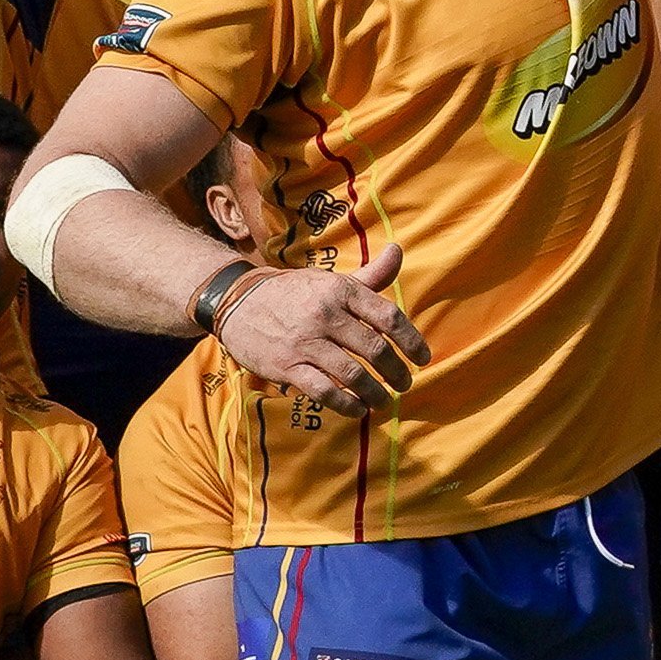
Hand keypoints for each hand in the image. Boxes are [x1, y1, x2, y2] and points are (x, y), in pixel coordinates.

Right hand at [213, 245, 422, 412]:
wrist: (237, 301)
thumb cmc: (294, 292)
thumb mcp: (331, 280)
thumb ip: (369, 275)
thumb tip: (398, 250)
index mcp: (341, 291)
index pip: (388, 317)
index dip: (412, 341)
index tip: (423, 358)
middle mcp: (325, 314)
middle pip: (375, 349)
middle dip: (396, 372)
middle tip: (405, 383)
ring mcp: (305, 341)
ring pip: (352, 375)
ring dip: (375, 393)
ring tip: (384, 401)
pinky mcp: (286, 365)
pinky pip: (323, 391)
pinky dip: (346, 404)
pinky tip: (357, 408)